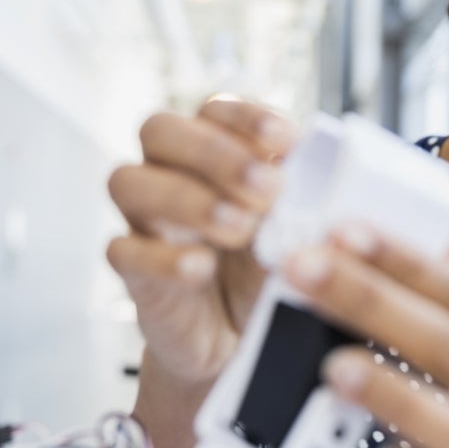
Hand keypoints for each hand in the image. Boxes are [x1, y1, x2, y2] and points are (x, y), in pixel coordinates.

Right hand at [106, 97, 297, 383]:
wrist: (239, 338)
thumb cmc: (264, 267)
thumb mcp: (293, 228)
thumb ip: (303, 196)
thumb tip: (326, 169)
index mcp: (209, 150)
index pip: (214, 109)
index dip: (248, 119)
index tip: (290, 142)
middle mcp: (166, 172)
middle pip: (160, 130)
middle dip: (216, 154)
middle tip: (269, 190)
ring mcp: (142, 219)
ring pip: (128, 181)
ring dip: (188, 198)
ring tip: (241, 228)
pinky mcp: (132, 270)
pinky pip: (122, 250)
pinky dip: (163, 256)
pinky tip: (201, 266)